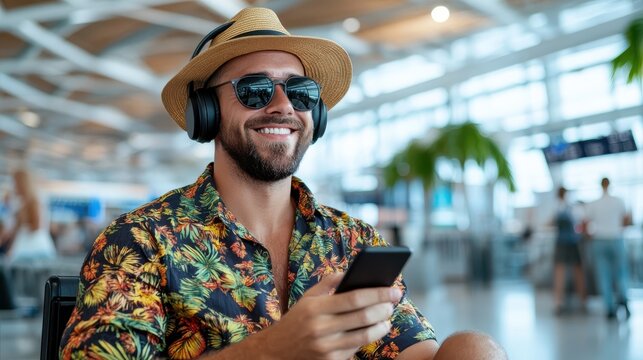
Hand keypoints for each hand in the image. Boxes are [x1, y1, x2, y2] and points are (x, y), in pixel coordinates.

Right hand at [261, 273, 401, 359]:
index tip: (393, 290)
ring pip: (364, 336)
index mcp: (315, 307)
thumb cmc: (297, 319)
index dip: (378, 294)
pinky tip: (373, 331)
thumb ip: (330, 282)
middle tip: (393, 303)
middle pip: (363, 317)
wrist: (275, 351)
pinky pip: (355, 349)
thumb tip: (354, 270)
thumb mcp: (307, 298)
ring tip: (387, 319)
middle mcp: (320, 328)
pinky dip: (367, 339)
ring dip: (381, 326)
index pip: (354, 298)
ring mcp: (325, 347)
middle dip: (383, 309)